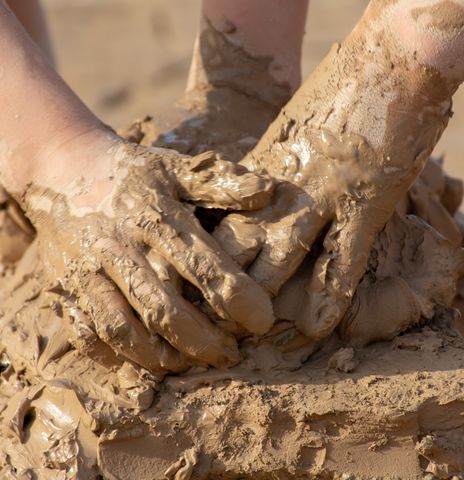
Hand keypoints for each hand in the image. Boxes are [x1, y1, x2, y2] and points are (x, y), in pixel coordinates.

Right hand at [18, 139, 274, 374]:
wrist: (63, 171)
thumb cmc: (131, 173)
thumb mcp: (175, 166)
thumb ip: (220, 181)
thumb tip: (268, 192)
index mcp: (155, 218)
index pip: (203, 267)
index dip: (237, 299)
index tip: (261, 321)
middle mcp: (121, 248)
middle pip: (164, 308)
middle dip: (203, 341)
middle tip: (231, 354)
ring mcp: (89, 272)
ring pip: (124, 329)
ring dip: (162, 356)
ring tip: (192, 362)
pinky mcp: (67, 288)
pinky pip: (88, 332)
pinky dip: (117, 354)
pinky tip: (147, 358)